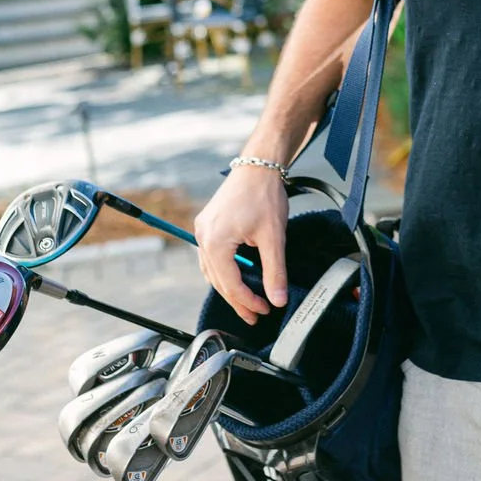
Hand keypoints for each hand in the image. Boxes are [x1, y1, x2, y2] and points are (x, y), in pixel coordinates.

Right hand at [194, 166, 288, 324]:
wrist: (258, 165)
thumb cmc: (264, 195)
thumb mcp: (274, 237)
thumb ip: (275, 271)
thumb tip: (278, 300)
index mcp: (216, 242)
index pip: (230, 285)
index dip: (248, 302)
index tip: (264, 310)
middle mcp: (203, 237)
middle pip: (218, 280)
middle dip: (238, 299)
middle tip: (255, 315)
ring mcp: (202, 229)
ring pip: (212, 270)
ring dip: (229, 286)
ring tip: (247, 301)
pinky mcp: (207, 224)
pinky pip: (210, 256)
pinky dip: (223, 270)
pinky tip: (236, 276)